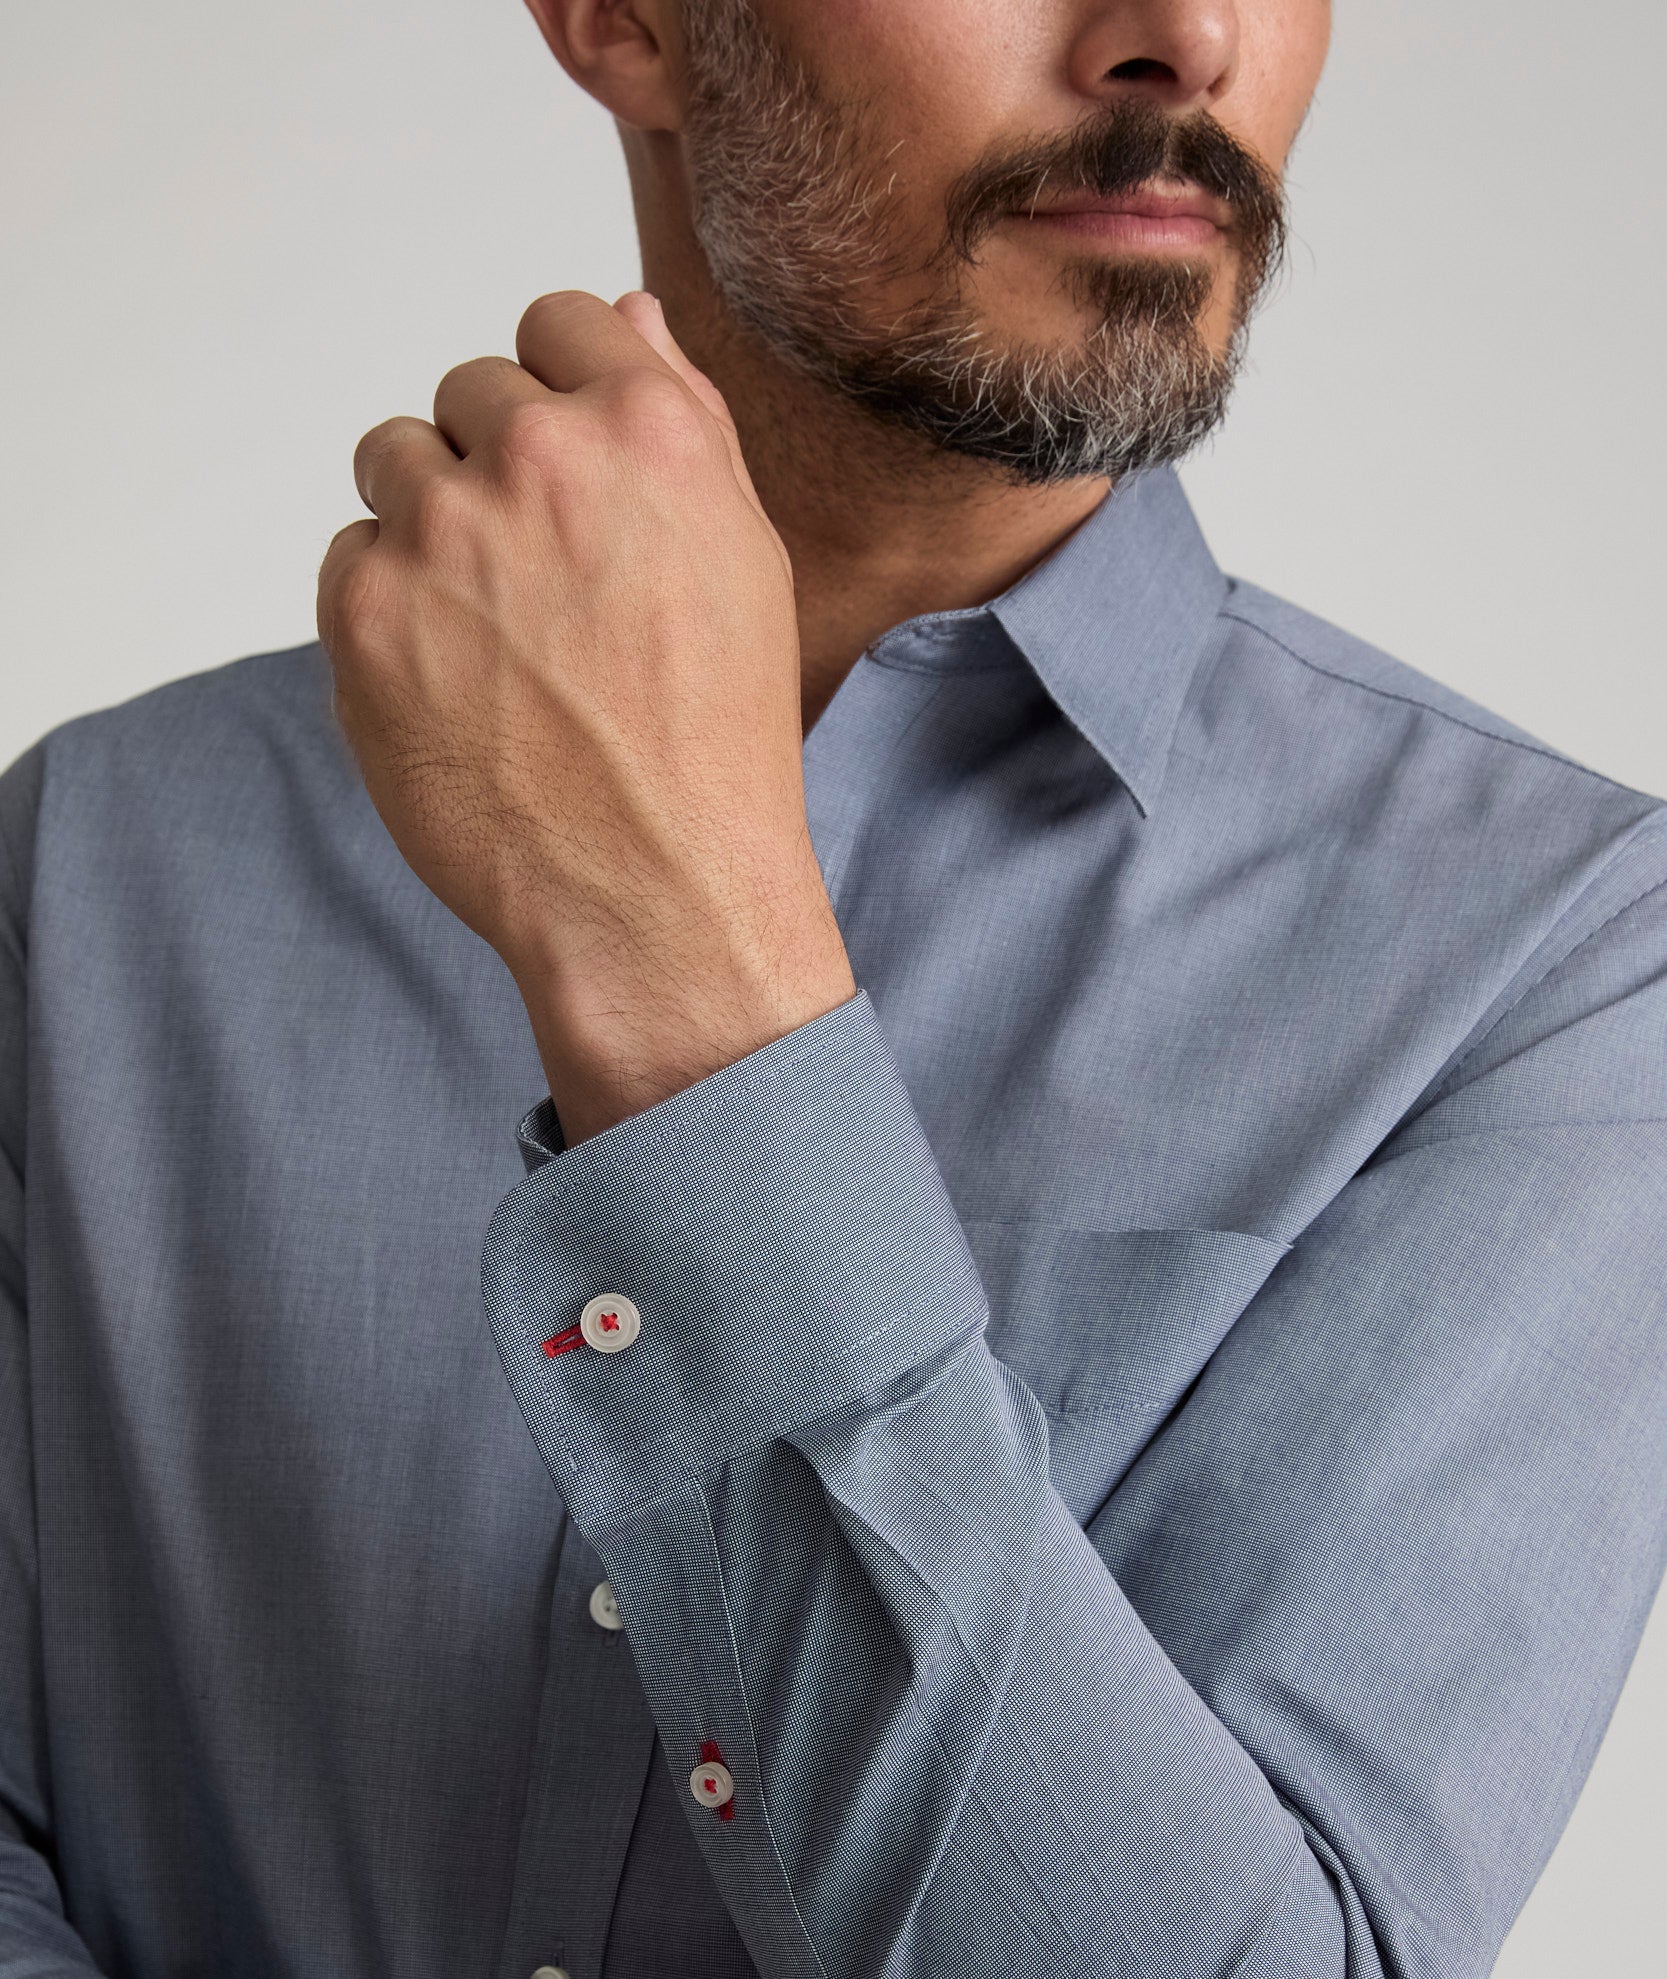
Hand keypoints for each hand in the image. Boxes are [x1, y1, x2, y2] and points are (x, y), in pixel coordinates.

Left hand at [316, 289, 854, 1142]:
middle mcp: (539, 457)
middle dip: (495, 468)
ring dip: (431, 526)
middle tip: (543, 588)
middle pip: (468, 393)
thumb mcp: (742, 560)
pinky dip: (389, 607)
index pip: (555, 322)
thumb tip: (627, 314)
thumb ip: (684, 420)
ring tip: (495, 632)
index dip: (559, 394)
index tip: (569, 472)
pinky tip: (456, 681)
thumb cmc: (717, 736)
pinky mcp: (363, 609)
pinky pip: (350, 556)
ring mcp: (441, 530)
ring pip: (393, 462)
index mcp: (649, 428)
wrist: (656, 888)